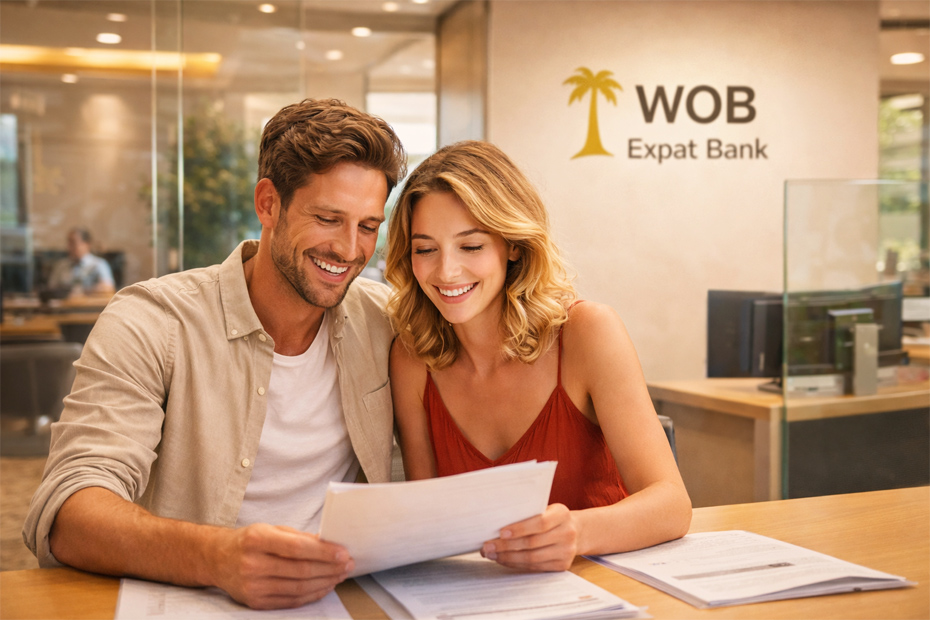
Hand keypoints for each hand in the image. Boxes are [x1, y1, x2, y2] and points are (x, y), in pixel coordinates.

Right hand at [210, 523, 352, 609]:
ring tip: (340, 575)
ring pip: (298, 588)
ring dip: (325, 582)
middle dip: (330, 568)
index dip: (324, 552)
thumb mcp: (271, 529)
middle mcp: (252, 564)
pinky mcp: (255, 602)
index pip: (297, 548)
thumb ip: (299, 537)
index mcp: (257, 539)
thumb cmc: (249, 541)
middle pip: (300, 570)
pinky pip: (290, 601)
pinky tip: (324, 586)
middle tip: (348, 564)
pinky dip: (311, 594)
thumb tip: (329, 543)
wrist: (218, 559)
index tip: (343, 553)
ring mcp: (252, 586)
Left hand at [480, 504, 578, 571]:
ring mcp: (566, 551)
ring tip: (491, 555)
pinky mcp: (562, 566)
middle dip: (506, 546)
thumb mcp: (544, 509)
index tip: (501, 532)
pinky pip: (535, 567)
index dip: (519, 529)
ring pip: (532, 558)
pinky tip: (504, 560)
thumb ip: (527, 513)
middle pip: (533, 543)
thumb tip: (495, 522)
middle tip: (488, 546)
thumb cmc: (550, 517)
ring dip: (508, 557)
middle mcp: (567, 533)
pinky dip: (516, 564)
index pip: (540, 523)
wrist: (575, 531)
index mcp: (562, 514)